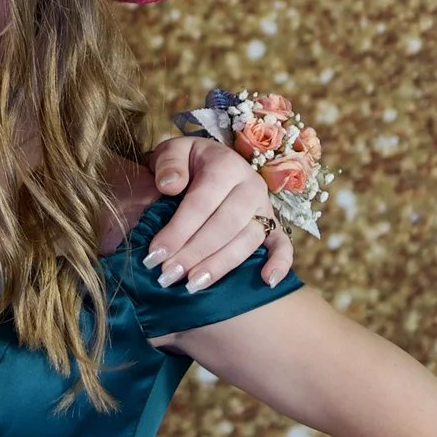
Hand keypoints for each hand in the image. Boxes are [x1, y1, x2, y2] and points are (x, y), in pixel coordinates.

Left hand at [141, 134, 294, 291]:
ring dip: (220, 265)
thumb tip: (170, 186)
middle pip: (224, 226)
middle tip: (168, 275)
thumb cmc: (186, 161)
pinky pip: (283, 245)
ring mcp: (265, 208)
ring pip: (247, 241)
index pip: (201, 203)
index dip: (177, 231)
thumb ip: (168, 163)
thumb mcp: (172, 151)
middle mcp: (250, 186)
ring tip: (193, 285)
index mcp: (225, 165)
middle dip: (194, 254)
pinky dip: (279, 264)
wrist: (208, 161)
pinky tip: (267, 282)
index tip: (154, 255)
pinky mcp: (274, 225)